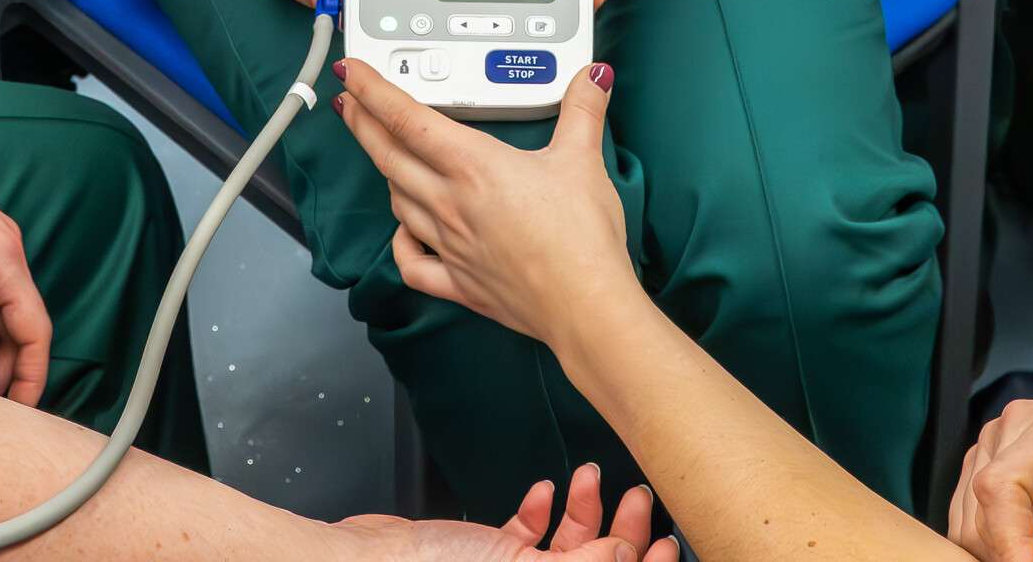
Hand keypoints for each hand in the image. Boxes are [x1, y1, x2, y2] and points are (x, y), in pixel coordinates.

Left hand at [338, 54, 632, 345]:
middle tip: (349, 102)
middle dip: (363, 124)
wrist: (585, 305)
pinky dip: (401, 244)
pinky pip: (411, 263)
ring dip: (384, 173)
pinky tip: (405, 232)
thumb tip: (593, 74)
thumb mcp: (583, 160)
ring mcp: (449, 245)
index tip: (353, 73)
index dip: (373, 91)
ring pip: (397, 202)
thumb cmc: (580, 237)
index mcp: (474, 166)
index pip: (407, 120)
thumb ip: (583, 110)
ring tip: (383, 154)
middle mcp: (450, 204)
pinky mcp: (457, 283)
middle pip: (389, 156)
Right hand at [341, 462, 673, 561]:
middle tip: (637, 496)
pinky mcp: (491, 552)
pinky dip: (540, 512)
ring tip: (588, 478)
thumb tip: (626, 557)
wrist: (368, 561)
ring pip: (569, 545)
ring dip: (584, 512)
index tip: (664, 542)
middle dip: (622, 532)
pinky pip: (529, 533)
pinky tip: (542, 491)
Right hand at [947, 389, 1032, 561]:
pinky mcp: (988, 450)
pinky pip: (968, 505)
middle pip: (977, 508)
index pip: (1000, 488)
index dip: (1006, 540)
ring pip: (965, 513)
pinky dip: (989, 535)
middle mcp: (1013, 425)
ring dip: (992, 547)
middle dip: (1003, 553)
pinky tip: (1022, 546)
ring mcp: (995, 434)